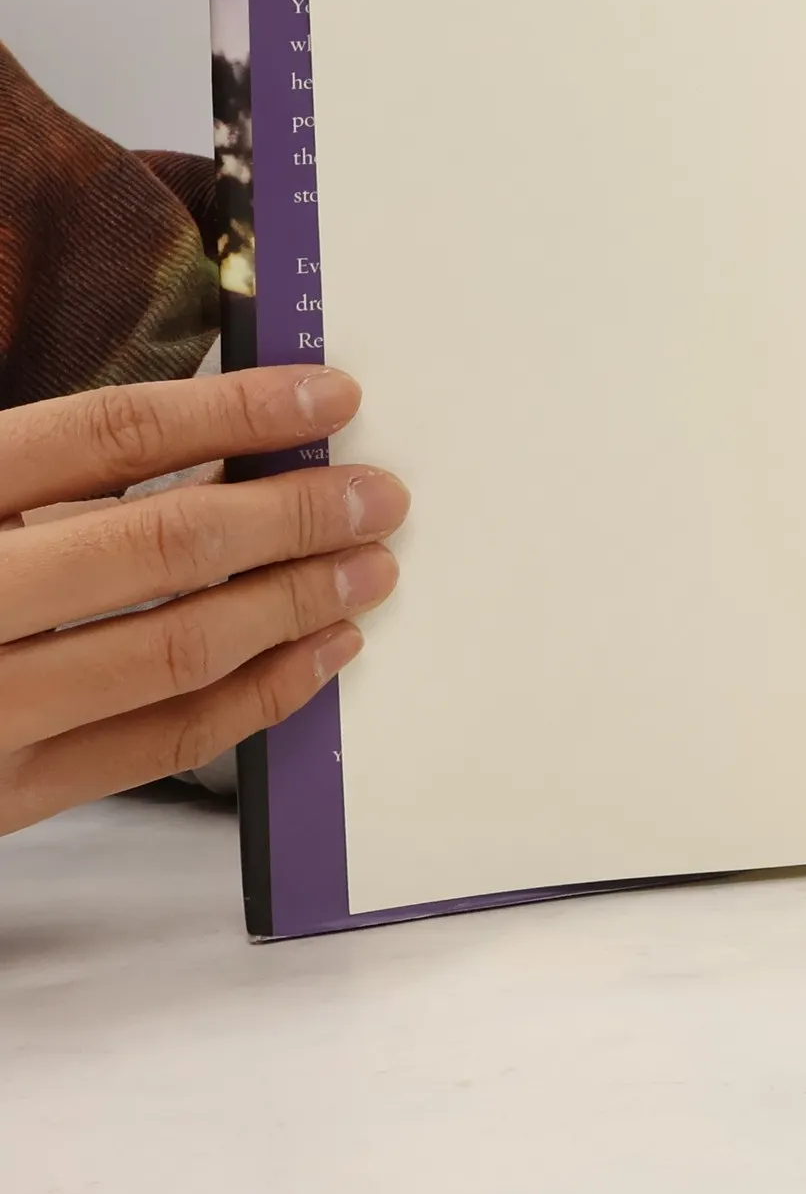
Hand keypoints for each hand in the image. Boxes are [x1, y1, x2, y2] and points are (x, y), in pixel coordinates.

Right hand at [0, 367, 405, 835]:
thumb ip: (57, 478)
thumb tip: (228, 444)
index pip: (112, 433)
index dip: (237, 409)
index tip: (330, 395)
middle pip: (163, 544)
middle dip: (294, 515)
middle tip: (379, 495)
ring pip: (178, 648)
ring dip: (296, 604)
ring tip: (370, 568)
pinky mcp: (3, 797)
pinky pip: (163, 743)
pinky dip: (262, 695)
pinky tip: (322, 652)